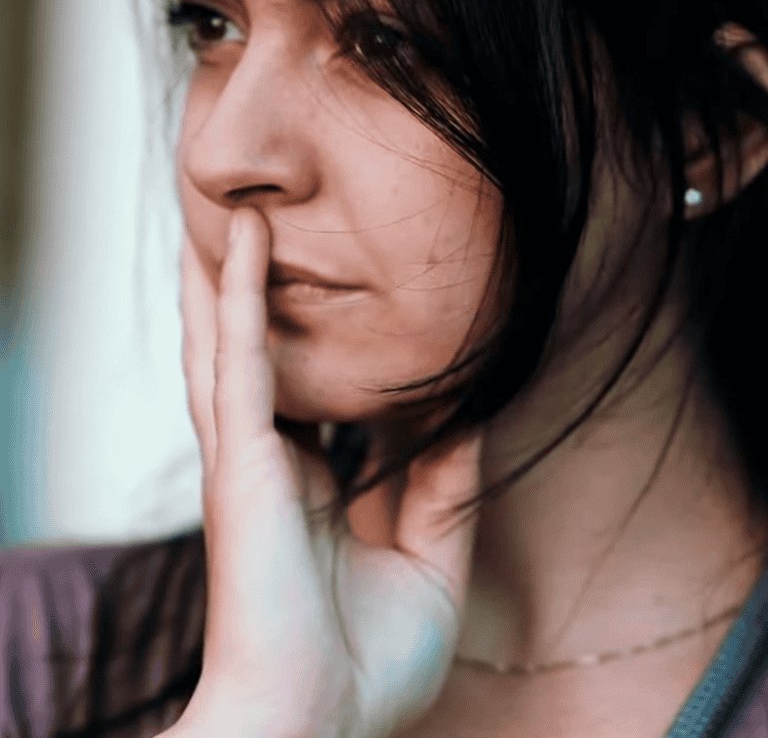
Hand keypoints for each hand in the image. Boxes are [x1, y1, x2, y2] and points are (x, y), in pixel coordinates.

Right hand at [174, 207, 483, 737]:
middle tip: (280, 234)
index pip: (329, 401)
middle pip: (271, 359)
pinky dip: (237, 290)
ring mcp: (250, 453)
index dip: (349, 352)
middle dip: (270, 300)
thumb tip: (476, 416)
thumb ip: (449, 487)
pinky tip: (244, 236)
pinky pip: (239, 353)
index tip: (384, 303)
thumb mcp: (431, 565)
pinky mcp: (238, 453)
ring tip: (249, 212)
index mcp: (313, 490)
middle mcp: (275, 462)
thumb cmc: (364, 668)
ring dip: (240, 275)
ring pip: (237, 341)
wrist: (315, 726)